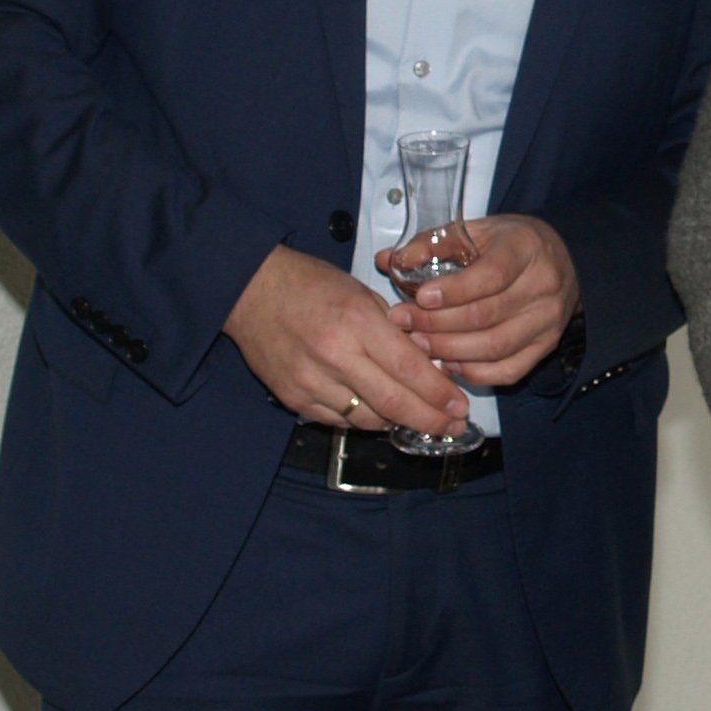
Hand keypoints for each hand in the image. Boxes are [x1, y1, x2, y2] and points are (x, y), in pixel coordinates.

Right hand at [225, 245, 468, 437]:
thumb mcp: (361, 293)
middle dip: (430, 420)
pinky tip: (381, 415)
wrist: (249, 290)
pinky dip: (365, 420)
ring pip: (367, 419)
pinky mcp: (293, 398)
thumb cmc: (308, 284)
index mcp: (356, 322)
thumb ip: (394, 329)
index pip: (409, 369)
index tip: (460, 405)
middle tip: (453, 426)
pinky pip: (339, 421)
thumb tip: (429, 362)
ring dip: (399, 423)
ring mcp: (311, 381)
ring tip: (422, 420)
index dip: (439, 394)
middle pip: (393, 403)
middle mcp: (334, 355)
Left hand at [383, 214, 577, 387]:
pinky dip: (475, 373)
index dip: (453, 291)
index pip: (491, 275)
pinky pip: (509, 370)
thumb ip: (432, 244)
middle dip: (437, 324)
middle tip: (403, 323)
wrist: (563, 261)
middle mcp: (542, 285)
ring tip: (418, 345)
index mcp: (525, 247)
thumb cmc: (511, 244)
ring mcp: (547, 320)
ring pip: (495, 347)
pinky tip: (448, 363)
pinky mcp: (546, 345)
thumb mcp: (476, 231)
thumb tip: (387, 260)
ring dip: (450, 350)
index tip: (420, 297)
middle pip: (486, 315)